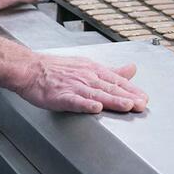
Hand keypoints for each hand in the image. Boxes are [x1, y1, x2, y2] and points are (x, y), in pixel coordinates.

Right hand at [11, 55, 148, 113]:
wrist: (29, 69)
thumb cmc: (55, 69)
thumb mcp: (87, 65)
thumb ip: (111, 71)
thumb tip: (132, 69)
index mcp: (93, 70)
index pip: (117, 81)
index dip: (132, 90)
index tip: (144, 98)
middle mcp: (86, 77)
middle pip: (110, 88)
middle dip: (128, 96)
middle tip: (142, 104)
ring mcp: (73, 86)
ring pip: (96, 93)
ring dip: (112, 100)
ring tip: (127, 105)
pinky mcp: (60, 95)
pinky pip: (74, 100)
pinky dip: (85, 104)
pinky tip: (95, 107)